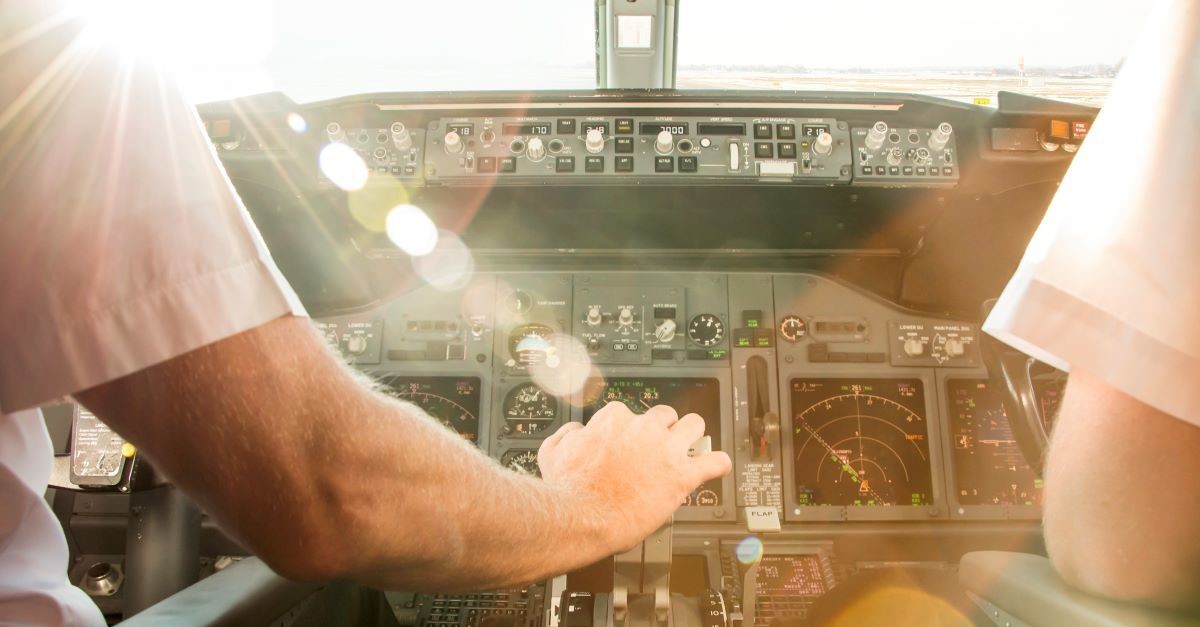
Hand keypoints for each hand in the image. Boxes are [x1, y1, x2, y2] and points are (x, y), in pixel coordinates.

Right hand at [537, 401, 732, 553]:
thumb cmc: (567, 490)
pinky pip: (713, 462)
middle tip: (659, 443)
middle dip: (663, 427)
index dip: (628, 429)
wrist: (582, 517)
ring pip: (694, 425)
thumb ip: (566, 435)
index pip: (628, 413)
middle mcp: (643, 429)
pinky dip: (718, 464)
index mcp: (614, 421)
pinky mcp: (682, 475)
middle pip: (664, 414)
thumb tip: (575, 431)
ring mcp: (666, 450)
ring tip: (691, 446)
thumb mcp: (552, 452)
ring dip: (692, 435)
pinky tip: (717, 466)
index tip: (628, 440)